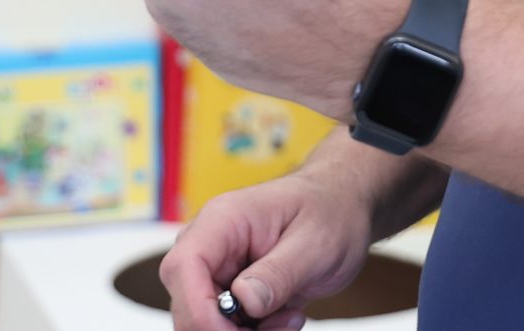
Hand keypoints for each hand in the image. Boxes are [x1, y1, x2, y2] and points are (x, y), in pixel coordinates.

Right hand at [159, 172, 373, 330]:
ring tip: (289, 317)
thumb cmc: (329, 211)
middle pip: (188, 304)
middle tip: (279, 327)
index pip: (183, 267)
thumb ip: (279, 272)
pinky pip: (226, 325)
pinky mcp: (228, 290)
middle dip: (228, 330)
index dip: (199, 310)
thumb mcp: (315, 243)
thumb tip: (244, 301)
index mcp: (224, 220)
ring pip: (206, 322)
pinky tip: (285, 316)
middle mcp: (210, 245)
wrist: (340, 206)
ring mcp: (216, 269)